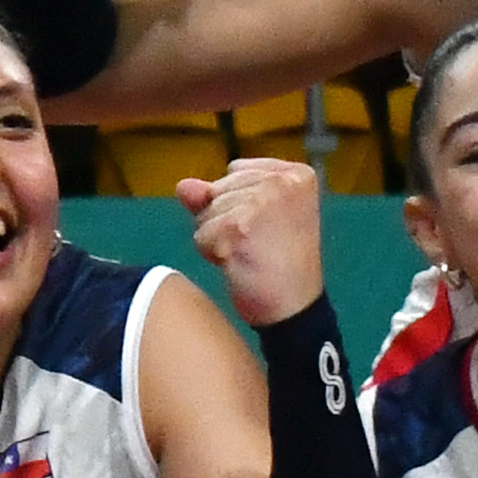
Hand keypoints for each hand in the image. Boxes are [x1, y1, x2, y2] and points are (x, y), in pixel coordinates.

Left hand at [175, 155, 327, 327]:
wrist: (294, 307)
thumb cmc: (278, 262)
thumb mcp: (255, 216)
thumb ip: (217, 193)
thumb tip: (183, 186)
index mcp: (295, 174)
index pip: (235, 171)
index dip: (238, 203)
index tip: (267, 227)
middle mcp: (281, 182)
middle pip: (217, 189)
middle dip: (225, 219)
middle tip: (258, 244)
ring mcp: (260, 203)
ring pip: (205, 212)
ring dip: (218, 237)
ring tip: (250, 253)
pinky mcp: (238, 228)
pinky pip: (201, 235)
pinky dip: (212, 254)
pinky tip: (240, 264)